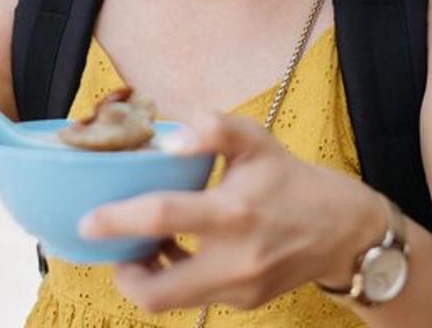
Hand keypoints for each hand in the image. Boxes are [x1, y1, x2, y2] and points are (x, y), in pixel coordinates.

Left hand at [78, 113, 384, 312]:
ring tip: (143, 246)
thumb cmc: (288, 178)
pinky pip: (193, 298)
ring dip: (147, 276)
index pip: (163, 217)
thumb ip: (214, 128)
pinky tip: (178, 251)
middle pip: (157, 292)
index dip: (118, 221)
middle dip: (122, 275)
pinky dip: (176, 277)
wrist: (343, 231)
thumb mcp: (256, 141)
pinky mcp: (243, 304)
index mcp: (234, 211)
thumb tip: (169, 141)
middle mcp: (235, 259)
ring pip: (170, 301)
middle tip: (109, 249)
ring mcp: (239, 289)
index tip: (88, 219)